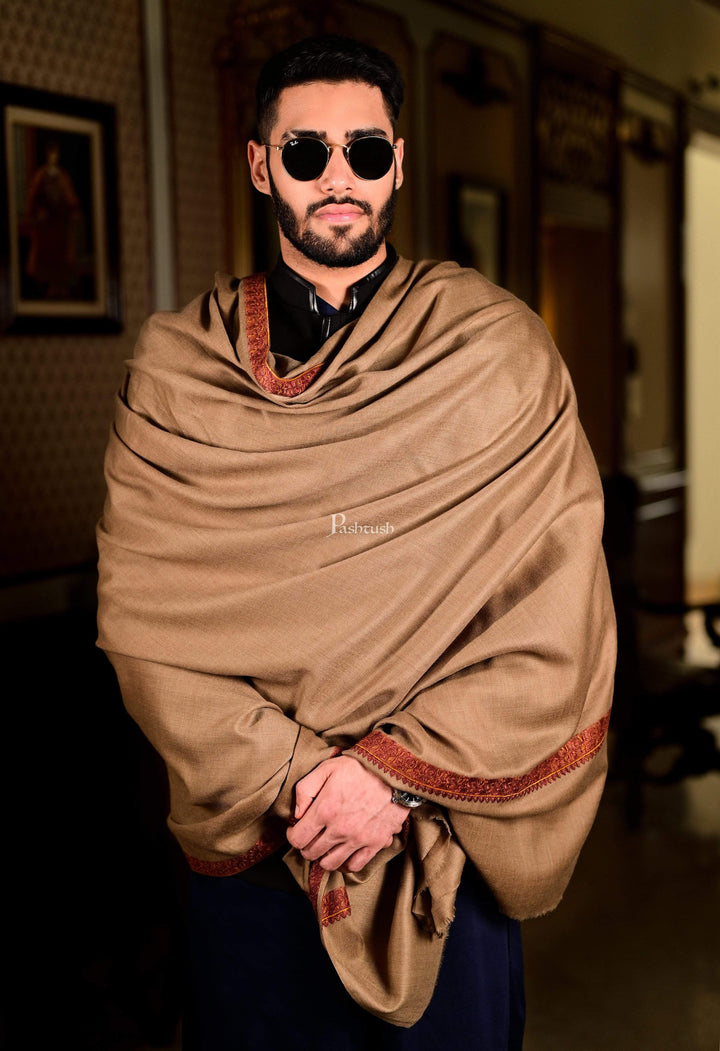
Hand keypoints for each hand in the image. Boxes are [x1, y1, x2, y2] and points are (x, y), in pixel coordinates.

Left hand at [286, 756, 406, 872]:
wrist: (394, 771)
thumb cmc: (359, 767)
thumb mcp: (326, 768)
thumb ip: (305, 790)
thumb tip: (297, 814)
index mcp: (325, 810)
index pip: (297, 839)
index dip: (292, 835)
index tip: (296, 828)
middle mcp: (339, 829)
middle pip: (311, 853)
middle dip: (306, 845)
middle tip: (311, 836)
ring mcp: (358, 839)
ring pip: (330, 864)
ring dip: (323, 857)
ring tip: (325, 846)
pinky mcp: (375, 843)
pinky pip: (355, 866)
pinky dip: (345, 863)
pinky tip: (343, 852)